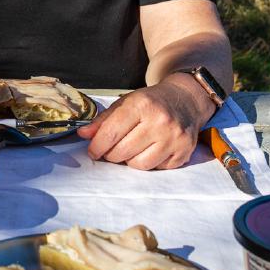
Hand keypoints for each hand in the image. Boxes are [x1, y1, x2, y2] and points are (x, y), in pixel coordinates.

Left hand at [77, 82, 207, 169]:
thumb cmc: (151, 102)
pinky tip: (150, 150)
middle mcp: (160, 121)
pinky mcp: (183, 152)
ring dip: (130, 161)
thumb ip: (103, 120)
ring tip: (131, 149)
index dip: (97, 147)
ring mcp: (174, 138)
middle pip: (122, 152)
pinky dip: (149, 163)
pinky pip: (156, 169)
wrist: (186, 100)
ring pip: (139, 165)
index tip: (93, 151)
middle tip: (112, 150)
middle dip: (111, 155)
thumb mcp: (126, 103)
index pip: (111, 134)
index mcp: (142, 105)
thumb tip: (83, 135)